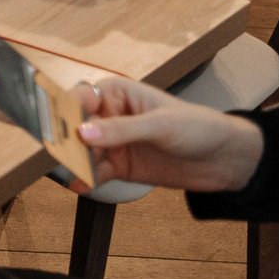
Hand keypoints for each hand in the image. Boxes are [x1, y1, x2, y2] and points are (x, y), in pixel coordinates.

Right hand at [76, 78, 265, 191]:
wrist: (225, 159)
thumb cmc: (198, 127)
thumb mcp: (160, 125)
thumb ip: (121, 129)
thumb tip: (82, 132)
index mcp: (116, 93)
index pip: (80, 97)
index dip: (63, 108)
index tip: (53, 123)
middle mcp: (110, 116)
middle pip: (75, 126)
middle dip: (65, 138)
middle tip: (57, 151)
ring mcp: (113, 143)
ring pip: (83, 151)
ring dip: (75, 161)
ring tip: (71, 171)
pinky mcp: (119, 167)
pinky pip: (95, 172)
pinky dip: (86, 179)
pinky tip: (80, 184)